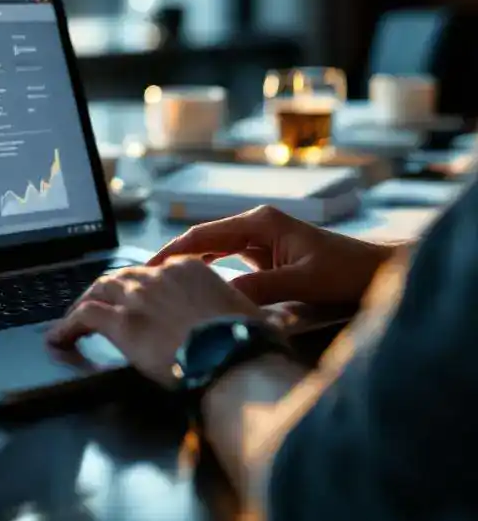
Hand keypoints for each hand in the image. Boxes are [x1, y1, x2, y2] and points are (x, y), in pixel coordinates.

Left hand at [46, 259, 264, 386]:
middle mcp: (158, 276)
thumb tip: (271, 323)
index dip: (134, 284)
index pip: (150, 270)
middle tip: (93, 308)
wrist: (236, 359)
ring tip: (72, 322)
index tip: (129, 296)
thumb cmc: (248, 344)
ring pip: (96, 291)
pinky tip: (58, 338)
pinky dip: (66, 326)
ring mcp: (137, 297)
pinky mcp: (122, 323)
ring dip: (82, 306)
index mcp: (188, 270)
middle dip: (103, 293)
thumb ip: (249, 315)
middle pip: (118, 277)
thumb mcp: (252, 318)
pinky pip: (83, 317)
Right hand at [147, 205, 396, 305]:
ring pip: (211, 251)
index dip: (171, 251)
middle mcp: (255, 225)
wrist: (378, 272)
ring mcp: (259, 240)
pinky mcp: (265, 256)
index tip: (146, 269)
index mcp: (260, 222)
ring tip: (160, 287)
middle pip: (201, 240)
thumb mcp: (303, 282)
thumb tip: (220, 298)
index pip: (202, 234)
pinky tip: (194, 289)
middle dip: (172, 259)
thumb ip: (261, 288)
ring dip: (188, 266)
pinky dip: (208, 273)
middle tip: (143, 282)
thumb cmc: (347, 272)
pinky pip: (226, 262)